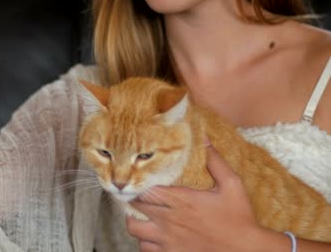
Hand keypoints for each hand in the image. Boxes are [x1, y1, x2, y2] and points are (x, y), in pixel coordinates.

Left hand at [126, 145, 265, 251]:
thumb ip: (215, 162)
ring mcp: (168, 240)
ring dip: (135, 221)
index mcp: (181, 200)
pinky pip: (144, 249)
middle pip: (136, 205)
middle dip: (134, 198)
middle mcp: (170, 219)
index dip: (140, 182)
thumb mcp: (232, 185)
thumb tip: (204, 140)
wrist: (246, 251)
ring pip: (134, 229)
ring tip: (142, 216)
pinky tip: (152, 237)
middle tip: (138, 195)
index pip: (147, 187)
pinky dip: (144, 242)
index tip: (140, 179)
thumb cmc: (239, 218)